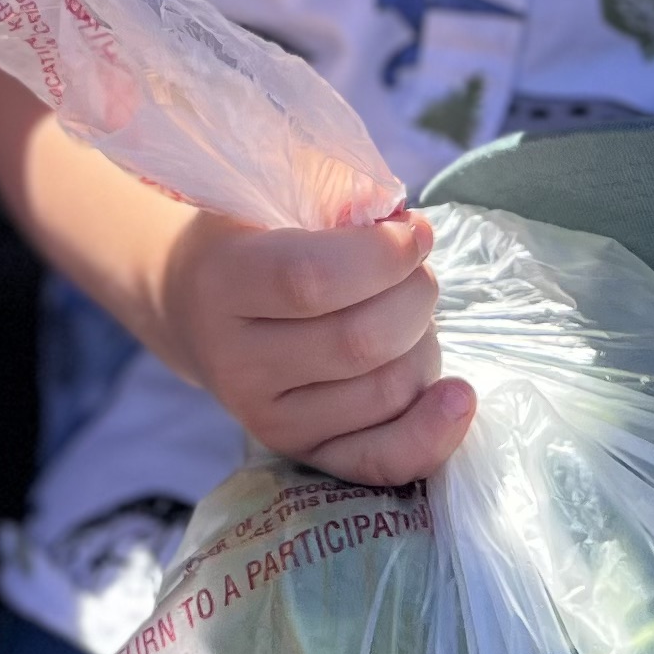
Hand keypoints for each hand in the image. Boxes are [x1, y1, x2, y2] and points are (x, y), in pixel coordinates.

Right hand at [153, 207, 474, 484]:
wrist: (195, 309)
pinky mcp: (301, 452)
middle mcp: (237, 362)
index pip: (312, 280)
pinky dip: (432, 433)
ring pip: (385, 392)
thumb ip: (333, 192)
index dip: (384, 255)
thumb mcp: (271, 193)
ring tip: (407, 313)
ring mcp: (267, 418)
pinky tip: (457, 396)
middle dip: (416, 296)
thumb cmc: (249, 237)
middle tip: (417, 268)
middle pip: (361, 342)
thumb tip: (400, 223)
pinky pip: (381, 460)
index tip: (415, 230)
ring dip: (425, 344)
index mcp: (221, 283)